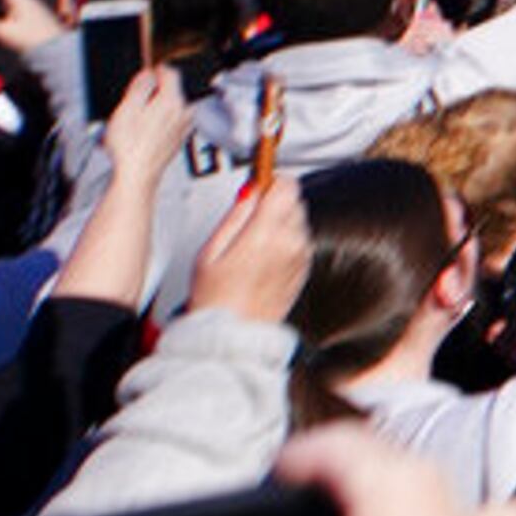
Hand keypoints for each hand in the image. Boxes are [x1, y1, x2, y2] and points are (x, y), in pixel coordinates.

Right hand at [100, 63, 189, 194]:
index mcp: (172, 101)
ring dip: (155, 108)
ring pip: (171, 107)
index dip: (155, 70)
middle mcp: (184, 113)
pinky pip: (170, 122)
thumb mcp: (127, 108)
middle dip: (153, 92)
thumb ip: (140, 86)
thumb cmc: (129, 147)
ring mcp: (183, 127)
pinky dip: (158, 122)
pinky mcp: (179, 139)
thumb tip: (148, 73)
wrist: (136, 175)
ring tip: (134, 120)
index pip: (171, 72)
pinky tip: (141, 133)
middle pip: (171, 90)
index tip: (146, 73)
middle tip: (133, 102)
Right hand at [191, 170, 314, 325]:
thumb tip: (251, 189)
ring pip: (299, 219)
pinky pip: (300, 241)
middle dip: (274, 203)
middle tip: (248, 219)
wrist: (233, 333)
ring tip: (253, 244)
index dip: (270, 183)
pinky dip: (286, 241)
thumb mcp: (211, 249)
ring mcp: (301, 256)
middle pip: (294, 200)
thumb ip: (236, 214)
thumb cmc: (216, 297)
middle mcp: (291, 242)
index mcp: (267, 233)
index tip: (256, 188)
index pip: (286, 186)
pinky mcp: (304, 269)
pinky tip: (263, 258)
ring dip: (281, 222)